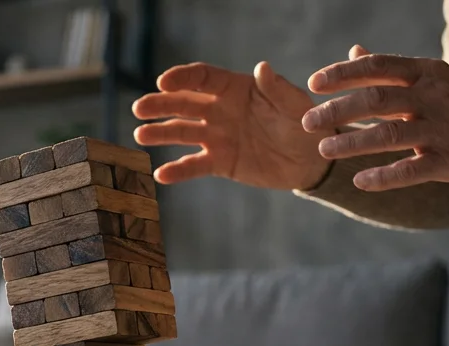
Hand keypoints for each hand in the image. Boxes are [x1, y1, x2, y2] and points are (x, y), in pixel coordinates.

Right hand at [131, 61, 331, 190]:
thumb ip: (277, 89)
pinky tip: (160, 175)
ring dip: (160, 133)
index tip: (163, 82)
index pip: (202, 79)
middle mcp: (219, 110)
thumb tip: (262, 68)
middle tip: (140, 108)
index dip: (181, 78)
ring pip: (182, 132)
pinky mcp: (219, 162)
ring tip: (140, 135)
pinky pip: (193, 165)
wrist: (309, 160)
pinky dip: (177, 171)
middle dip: (160, 104)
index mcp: (234, 88)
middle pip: (183, 104)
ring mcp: (216, 136)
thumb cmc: (304, 125)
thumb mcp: (294, 105)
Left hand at [303, 46, 448, 191]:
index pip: (378, 67)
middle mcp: (433, 98)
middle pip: (375, 100)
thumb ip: (394, 71)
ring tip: (325, 148)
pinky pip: (410, 170)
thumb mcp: (437, 78)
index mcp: (428, 74)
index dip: (343, 74)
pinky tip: (360, 181)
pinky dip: (383, 177)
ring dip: (352, 142)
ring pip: (388, 135)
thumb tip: (355, 52)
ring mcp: (442, 129)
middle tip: (308, 121)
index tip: (314, 84)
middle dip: (337, 110)